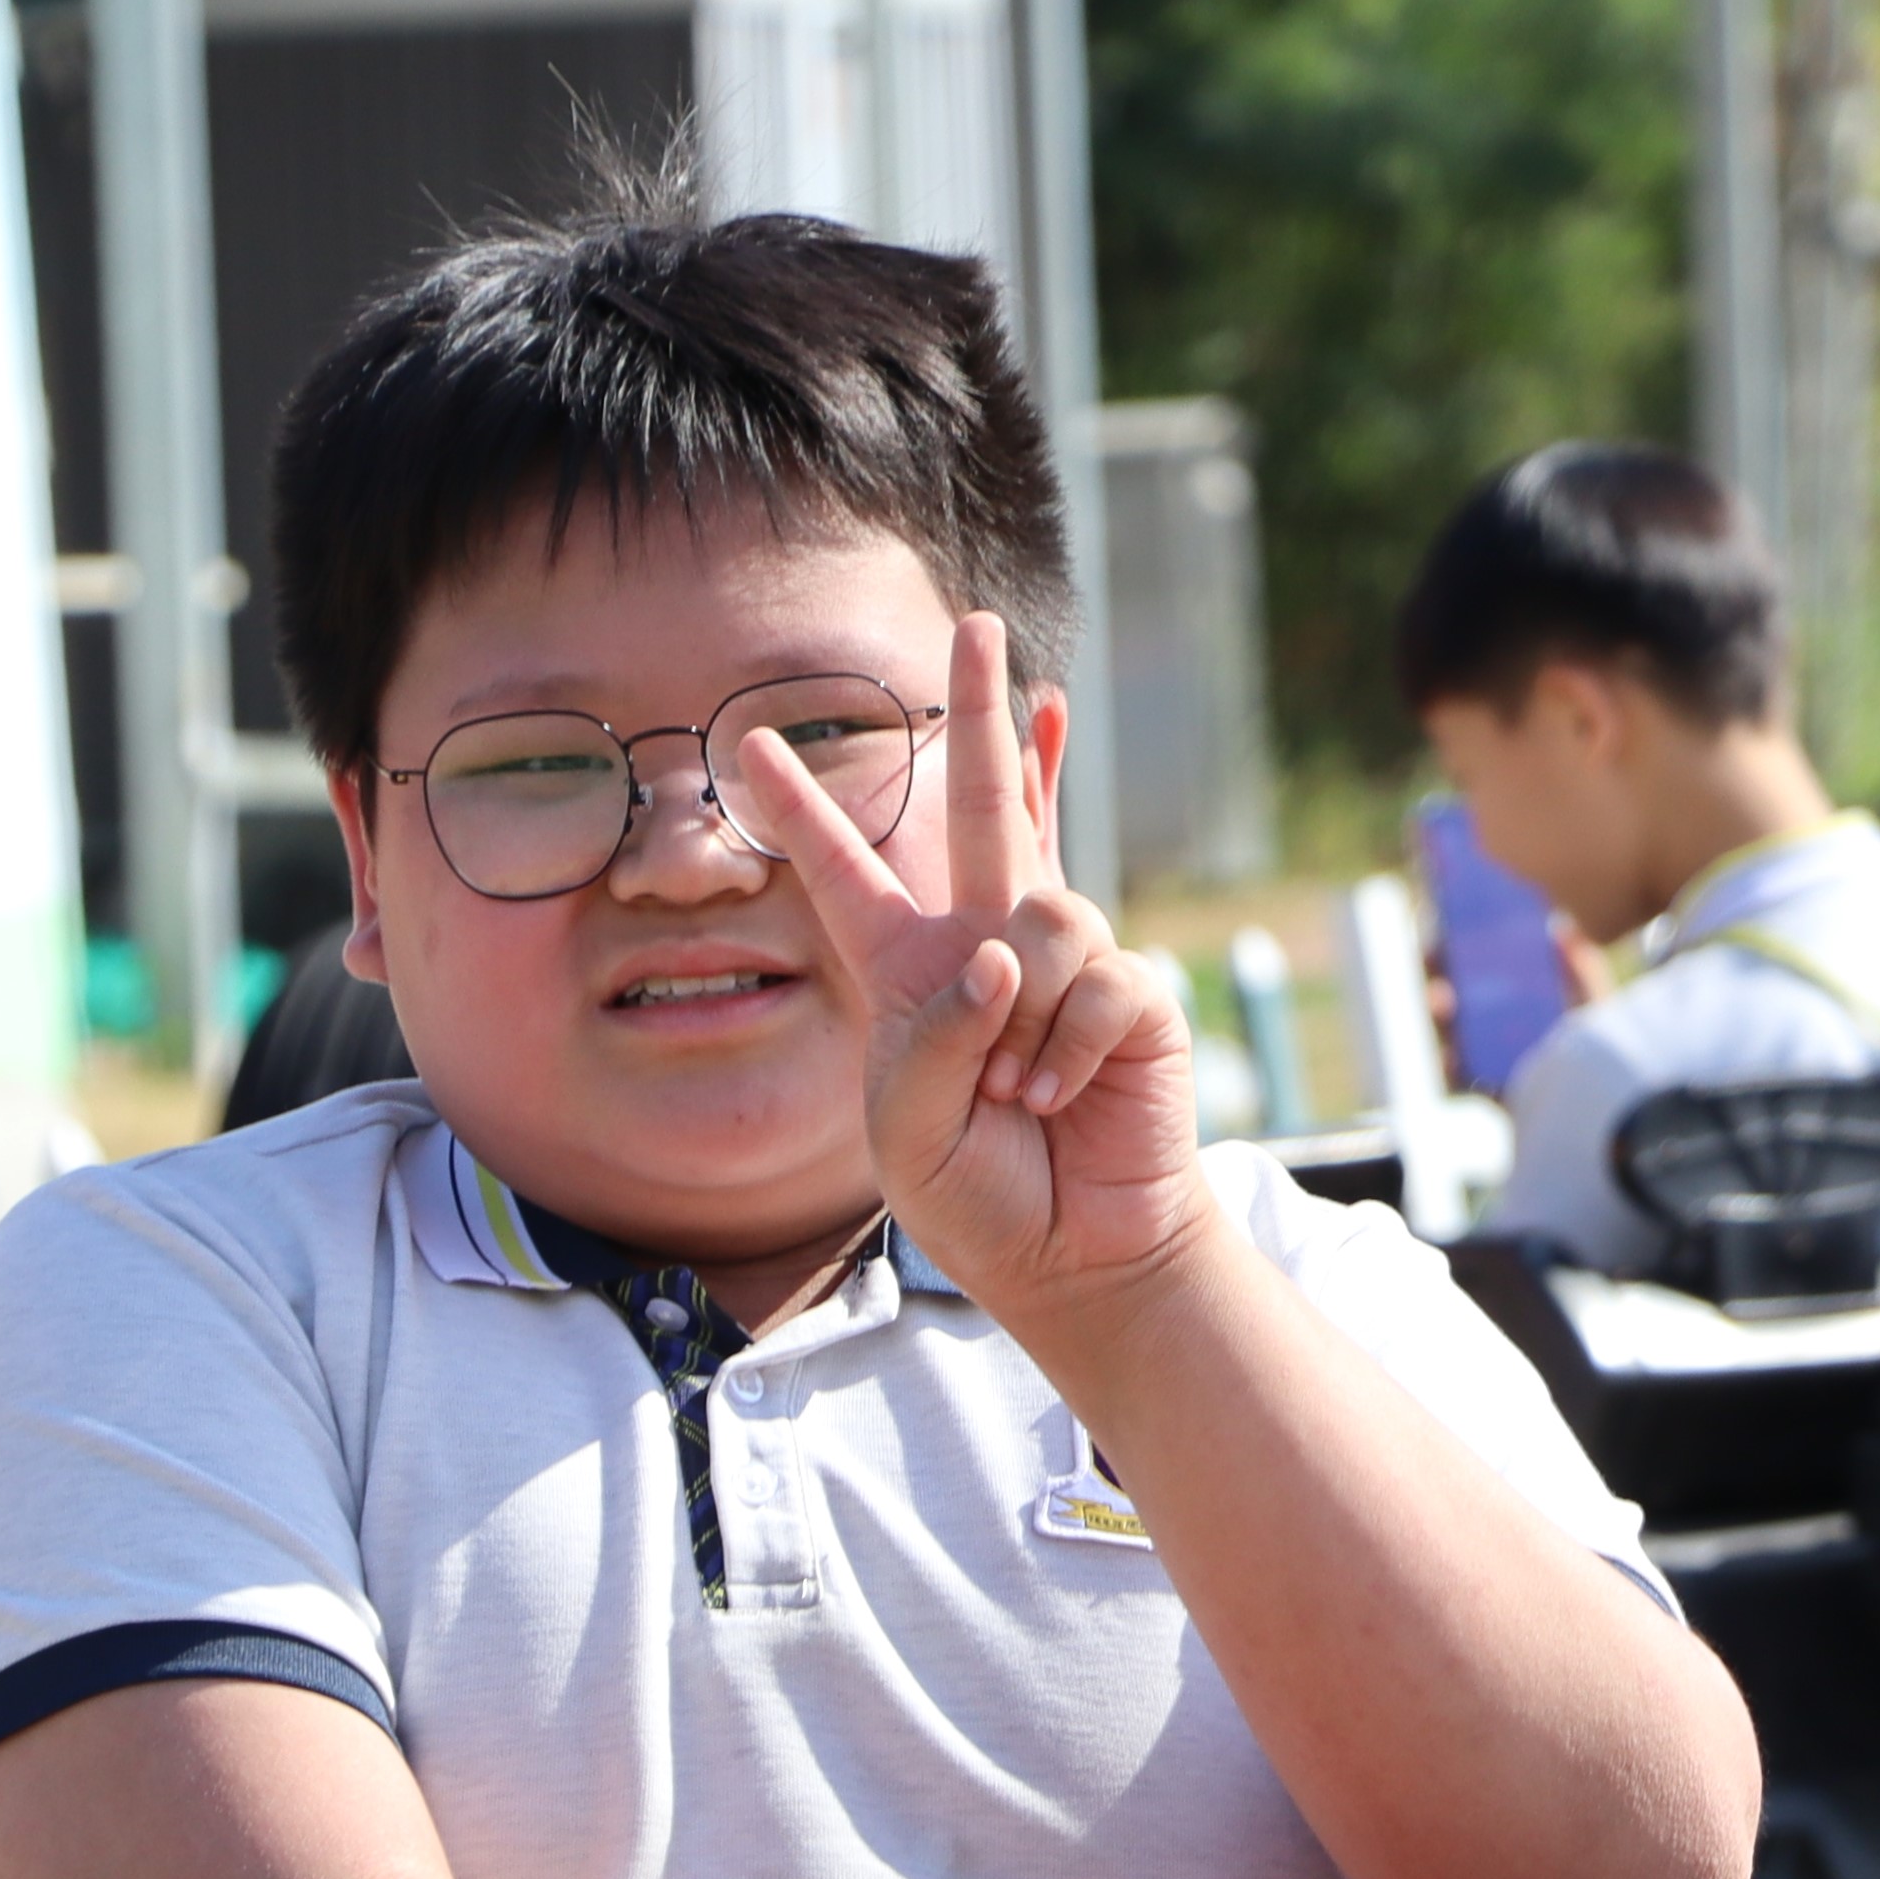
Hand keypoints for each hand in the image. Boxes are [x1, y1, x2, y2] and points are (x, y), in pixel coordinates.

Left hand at [725, 612, 1201, 1309]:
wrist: (1075, 1253)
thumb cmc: (977, 1194)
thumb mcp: (903, 1127)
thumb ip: (928, 1035)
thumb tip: (1003, 950)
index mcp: (908, 972)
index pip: (846, 875)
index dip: (802, 811)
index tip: (748, 743)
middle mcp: (987, 945)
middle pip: (976, 805)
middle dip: (975, 712)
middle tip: (975, 625)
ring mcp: (1065, 961)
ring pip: (1039, 908)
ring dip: (1024, 1013)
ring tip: (1019, 1092)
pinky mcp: (1131, 992)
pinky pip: (1094, 978)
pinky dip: (1066, 1047)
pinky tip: (1061, 1094)